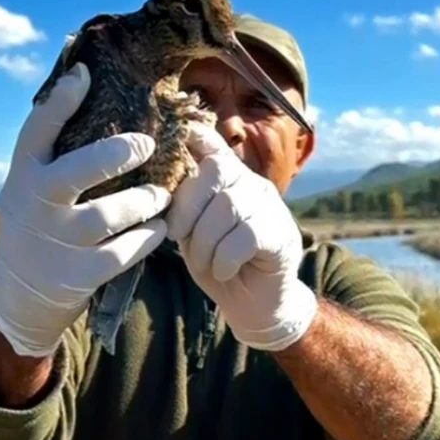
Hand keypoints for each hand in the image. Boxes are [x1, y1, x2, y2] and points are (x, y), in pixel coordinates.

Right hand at [0, 62, 170, 357]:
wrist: (19, 299)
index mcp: (23, 176)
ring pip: (110, 214)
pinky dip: (146, 238)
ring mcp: (55, 241)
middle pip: (79, 170)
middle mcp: (35, 204)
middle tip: (147, 145)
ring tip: (162, 195)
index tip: (85, 74)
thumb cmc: (38, 227)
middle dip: (117, 153)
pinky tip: (160, 229)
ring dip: (144, 201)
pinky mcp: (77, 275)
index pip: (36, 131)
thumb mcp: (31, 189)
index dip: (60, 100)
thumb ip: (53, 155)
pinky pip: (123, 252)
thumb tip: (84, 87)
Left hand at [164, 122, 317, 351]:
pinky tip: (224, 270)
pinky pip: (245, 236)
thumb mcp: (193, 233)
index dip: (195, 135)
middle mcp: (251, 184)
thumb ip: (184, 207)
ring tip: (203, 262)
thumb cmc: (218, 265)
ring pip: (228, 206)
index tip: (178, 133)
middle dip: (187, 206)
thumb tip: (158, 187)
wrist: (255, 306)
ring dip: (204, 240)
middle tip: (176, 237)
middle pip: (216, 172)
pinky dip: (224, 258)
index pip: (213, 145)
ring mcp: (270, 207)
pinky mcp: (281, 234)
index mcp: (227, 180)